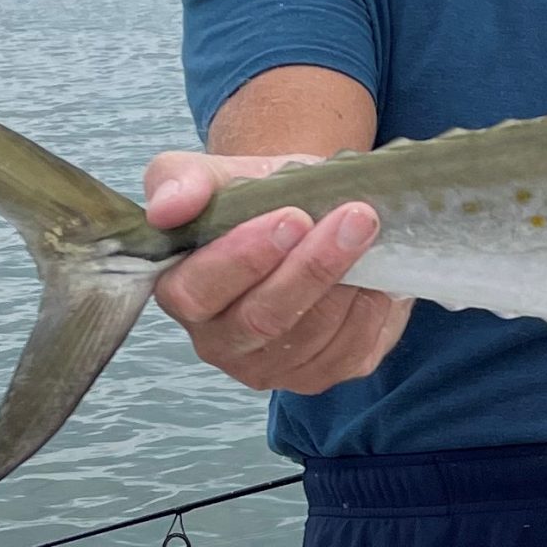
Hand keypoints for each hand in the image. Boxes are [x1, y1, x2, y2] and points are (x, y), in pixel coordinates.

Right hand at [144, 150, 412, 394]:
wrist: (307, 213)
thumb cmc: (257, 197)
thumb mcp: (216, 174)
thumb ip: (181, 181)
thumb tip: (167, 208)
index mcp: (183, 294)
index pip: (200, 292)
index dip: (245, 258)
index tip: (292, 216)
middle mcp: (221, 342)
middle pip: (264, 319)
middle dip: (313, 267)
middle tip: (355, 216)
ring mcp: (272, 366)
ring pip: (314, 336)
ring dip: (350, 282)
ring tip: (371, 231)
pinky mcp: (322, 373)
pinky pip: (352, 351)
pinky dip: (373, 308)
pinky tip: (380, 272)